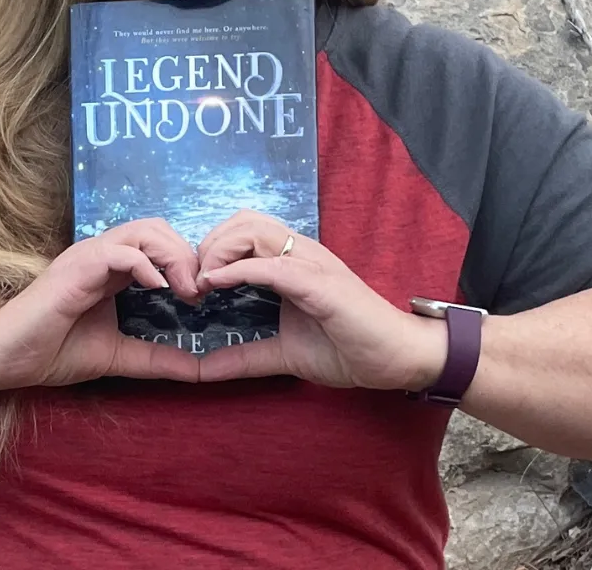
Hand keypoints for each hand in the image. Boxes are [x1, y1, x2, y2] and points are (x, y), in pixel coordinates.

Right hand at [0, 218, 201, 390]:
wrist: (4, 358)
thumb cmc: (51, 352)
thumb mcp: (118, 355)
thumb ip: (156, 359)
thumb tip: (199, 371)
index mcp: (111, 268)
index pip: (159, 243)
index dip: (185, 262)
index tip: (201, 296)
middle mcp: (103, 254)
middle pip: (158, 227)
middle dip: (185, 255)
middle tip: (198, 292)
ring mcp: (89, 256)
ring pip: (144, 230)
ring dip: (173, 256)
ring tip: (184, 290)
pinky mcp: (77, 266)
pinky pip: (120, 251)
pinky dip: (146, 264)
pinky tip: (158, 289)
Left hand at [193, 210, 446, 389]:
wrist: (398, 357)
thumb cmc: (348, 347)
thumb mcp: (284, 353)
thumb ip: (245, 356)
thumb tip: (202, 370)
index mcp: (292, 261)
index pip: (243, 230)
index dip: (213, 248)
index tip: (194, 283)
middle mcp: (300, 252)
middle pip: (242, 221)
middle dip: (210, 244)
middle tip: (194, 281)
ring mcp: (311, 263)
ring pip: (253, 231)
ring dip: (219, 252)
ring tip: (204, 283)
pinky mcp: (320, 283)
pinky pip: (273, 265)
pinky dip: (240, 270)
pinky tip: (217, 284)